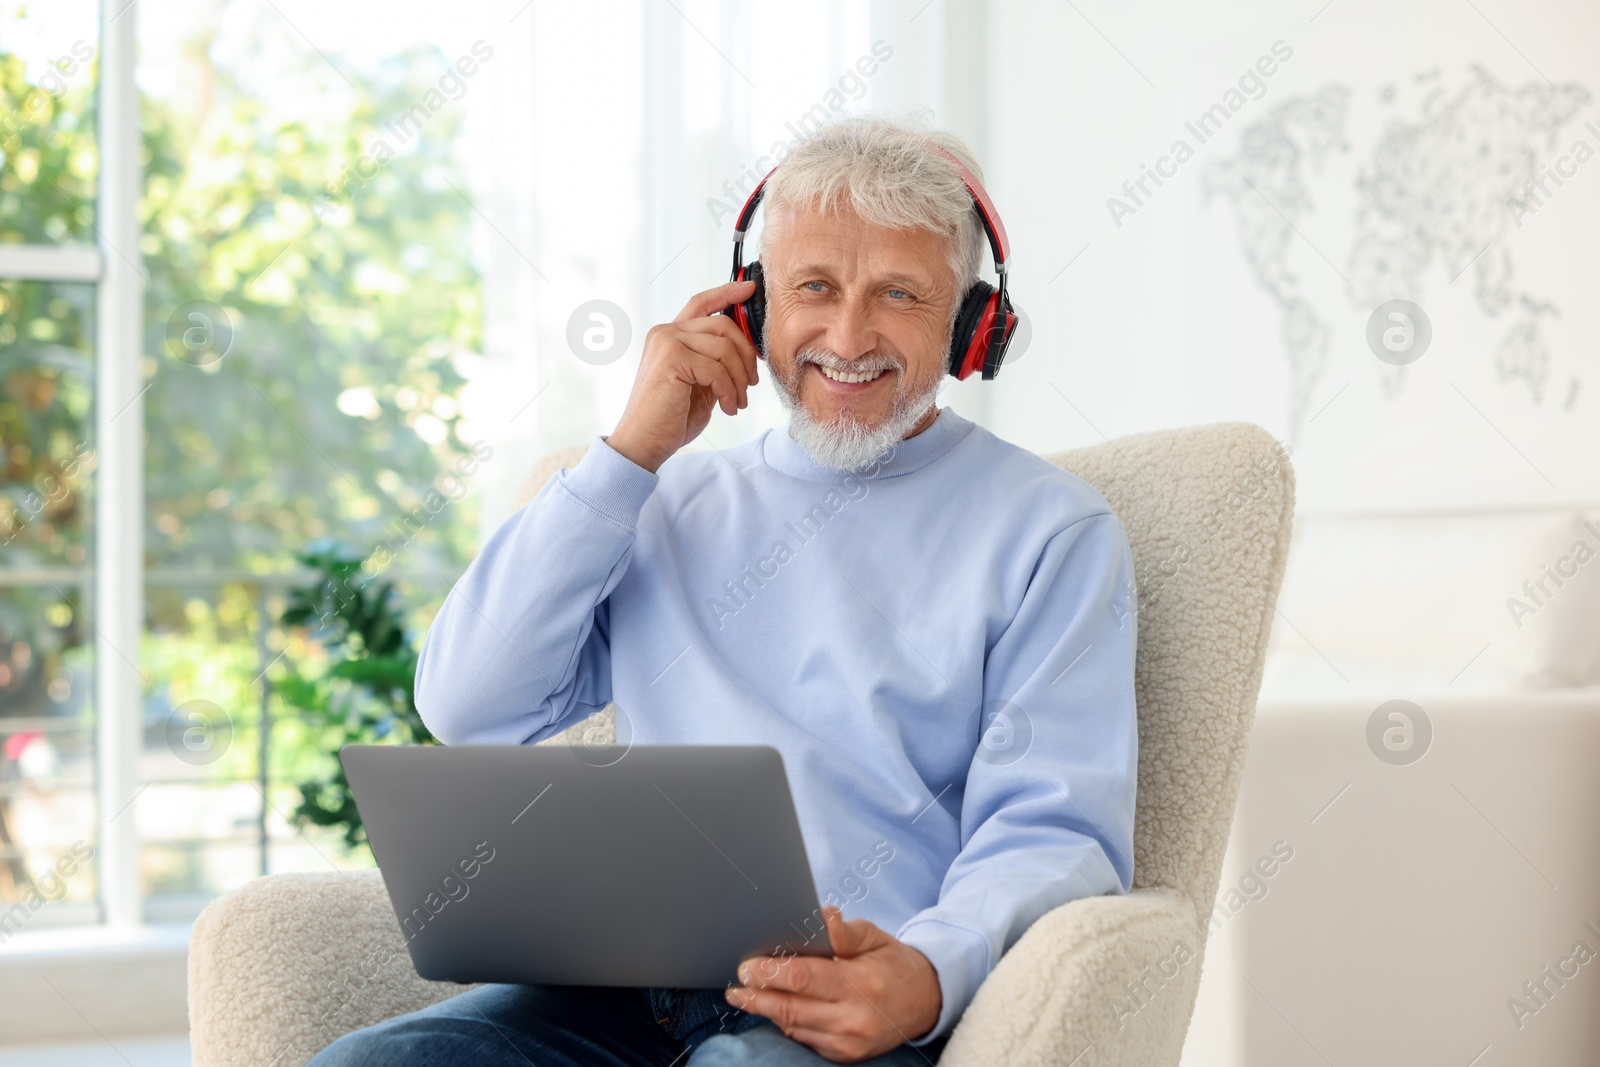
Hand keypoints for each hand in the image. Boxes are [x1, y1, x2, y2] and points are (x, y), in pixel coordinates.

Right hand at [605, 279, 759, 472]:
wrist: (644, 442)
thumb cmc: (670, 417)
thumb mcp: (700, 384)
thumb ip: (715, 362)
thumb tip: (746, 352)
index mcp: (671, 335)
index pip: (701, 303)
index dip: (727, 292)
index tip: (749, 291)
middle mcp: (666, 332)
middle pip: (723, 324)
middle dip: (745, 355)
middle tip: (750, 384)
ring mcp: (667, 342)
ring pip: (724, 348)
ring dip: (739, 379)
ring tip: (737, 402)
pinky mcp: (671, 359)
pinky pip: (716, 369)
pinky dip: (729, 391)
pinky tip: (728, 408)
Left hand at [724, 905, 941, 1063]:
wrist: (925, 1001)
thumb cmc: (893, 964)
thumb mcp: (874, 937)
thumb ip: (844, 931)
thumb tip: (821, 915)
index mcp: (860, 983)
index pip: (804, 978)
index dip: (771, 973)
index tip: (747, 967)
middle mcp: (853, 1018)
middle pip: (791, 1008)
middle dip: (757, 997)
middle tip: (735, 987)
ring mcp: (848, 1042)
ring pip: (793, 1027)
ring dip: (766, 1011)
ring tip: (746, 995)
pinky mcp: (845, 1055)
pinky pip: (805, 1038)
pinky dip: (788, 1023)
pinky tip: (776, 1008)